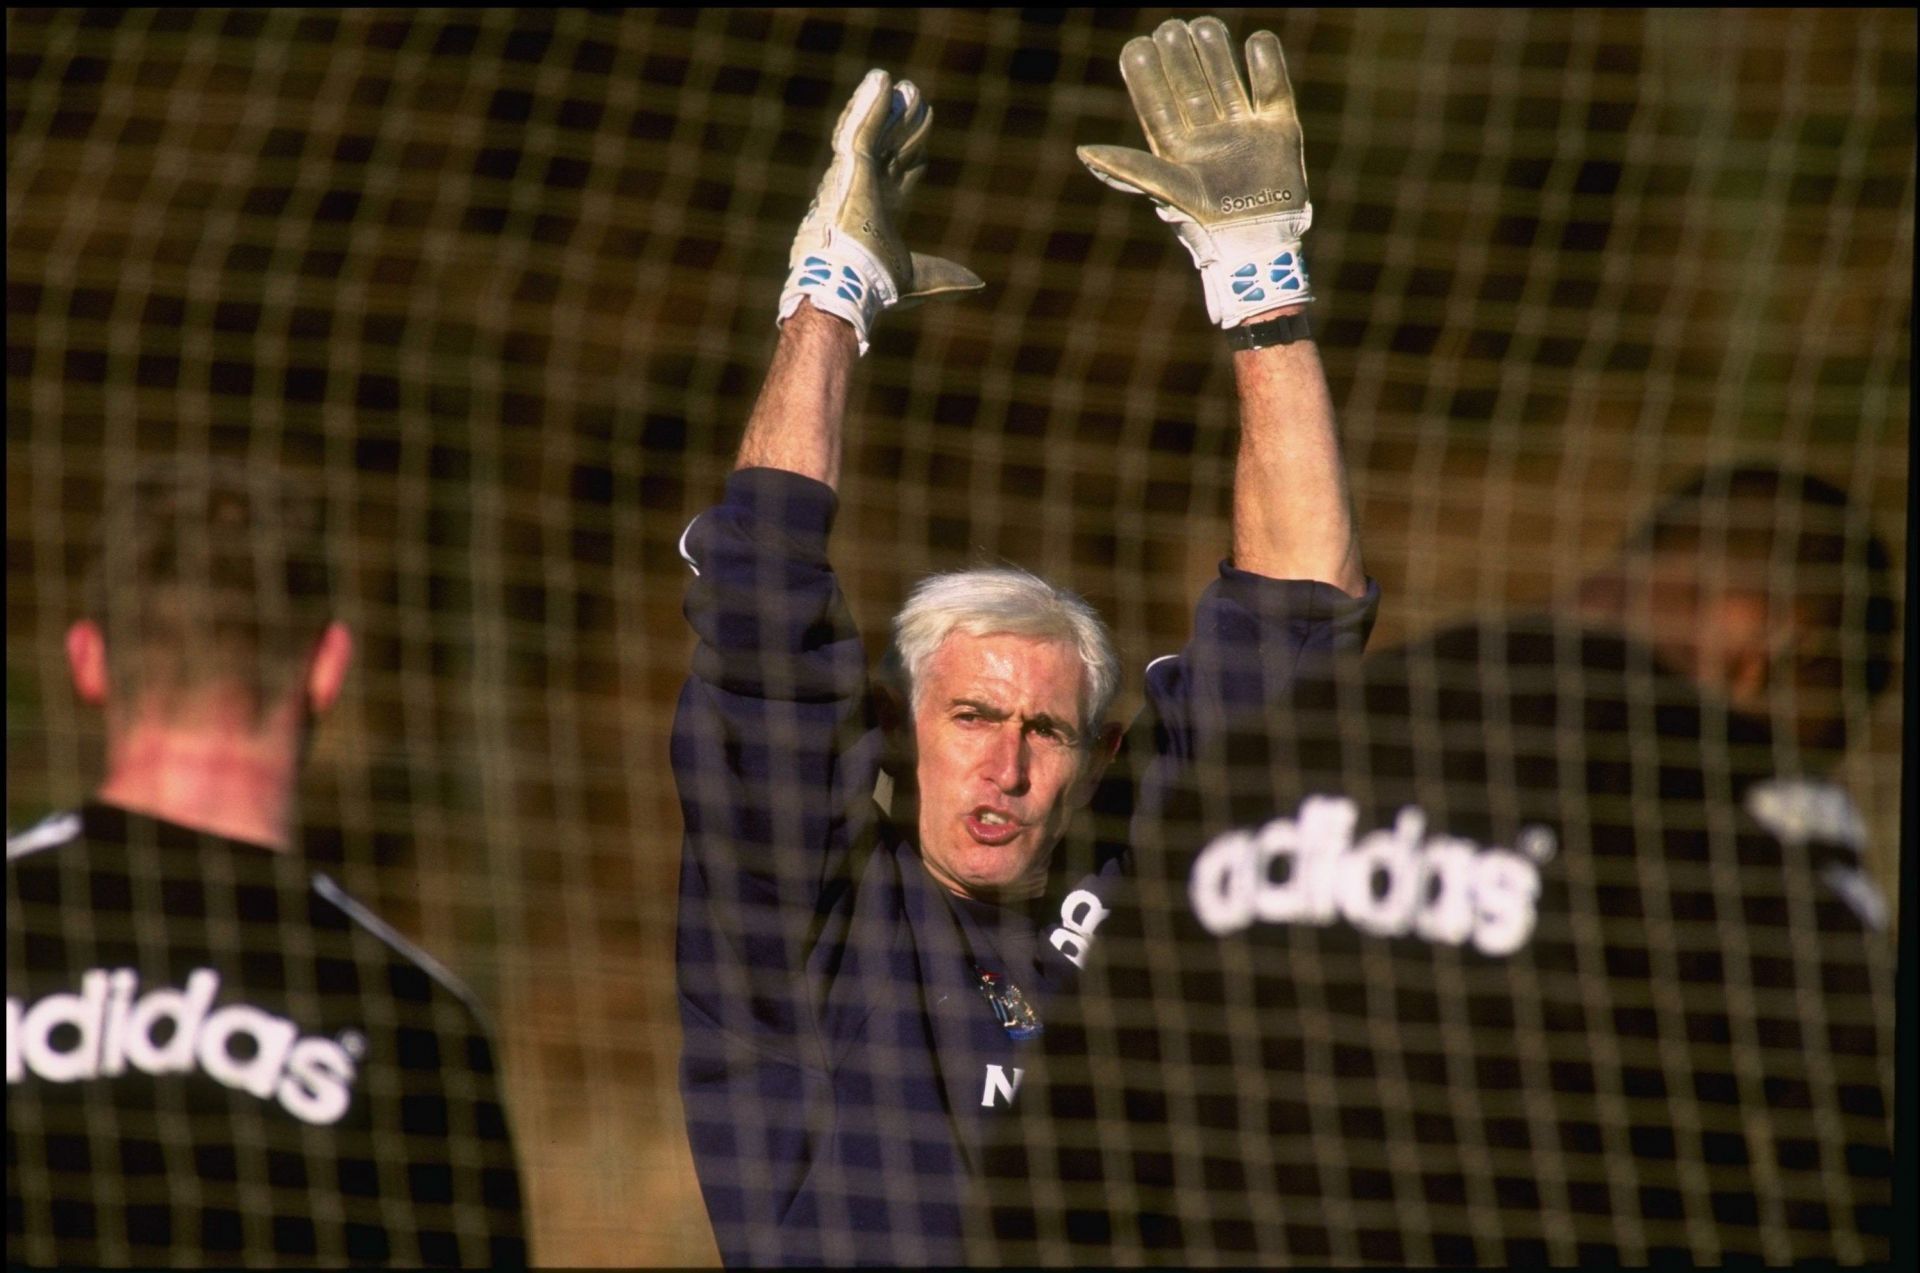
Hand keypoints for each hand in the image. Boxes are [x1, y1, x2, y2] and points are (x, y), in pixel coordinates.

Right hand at [778, 69, 983, 353]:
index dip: (913, 160)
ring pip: (876, 133)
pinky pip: (861, 127)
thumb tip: (976, 284)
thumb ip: (945, 277)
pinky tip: (882, 79)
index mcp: (880, 215)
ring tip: (906, 87)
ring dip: (889, 110)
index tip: (924, 149)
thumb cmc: (876, 287)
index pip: (899, 179)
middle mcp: (866, 192)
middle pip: (890, 150)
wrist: (849, 284)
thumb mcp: (920, 280)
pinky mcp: (849, 166)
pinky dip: (871, 104)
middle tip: (917, 102)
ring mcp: (855, 177)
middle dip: (904, 128)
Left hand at [1080, 17, 1313, 327]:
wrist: (1256, 244)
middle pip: (1190, 81)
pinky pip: (1271, 86)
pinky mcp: (1278, 128)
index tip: (1139, 46)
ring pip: (1226, 77)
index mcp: (1175, 145)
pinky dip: (1266, 62)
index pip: (1156, 99)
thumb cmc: (1204, 224)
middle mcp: (1207, 132)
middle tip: (1172, 30)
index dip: (1147, 72)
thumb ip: (1128, 168)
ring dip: (1215, 50)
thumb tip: (1084, 151)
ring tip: (1204, 26)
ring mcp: (1242, 128)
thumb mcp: (1165, 191)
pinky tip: (1255, 41)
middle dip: (1180, 54)